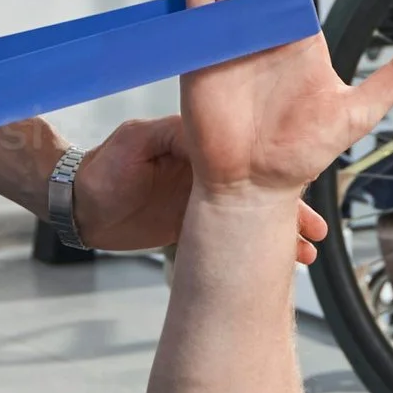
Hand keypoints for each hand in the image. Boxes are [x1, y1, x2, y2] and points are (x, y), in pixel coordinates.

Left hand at [72, 117, 327, 265]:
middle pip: (258, 186)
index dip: (270, 171)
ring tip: (306, 249)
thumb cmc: (101, 170)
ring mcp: (205, 199)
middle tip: (313, 226)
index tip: (296, 183)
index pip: (244, 154)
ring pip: (252, 214)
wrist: (78, 206)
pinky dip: (255, 248)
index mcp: (197, 146)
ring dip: (280, 230)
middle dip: (287, 206)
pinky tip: (280, 259)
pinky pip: (234, 236)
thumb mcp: (134, 144)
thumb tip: (202, 133)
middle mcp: (207, 171)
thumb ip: (168, 136)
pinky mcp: (197, 224)